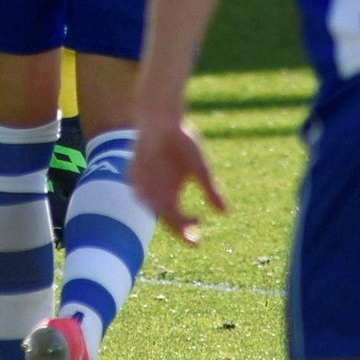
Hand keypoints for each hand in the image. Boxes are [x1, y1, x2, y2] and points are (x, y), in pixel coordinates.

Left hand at [128, 115, 227, 245]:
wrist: (162, 118)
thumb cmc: (182, 141)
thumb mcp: (199, 168)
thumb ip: (210, 189)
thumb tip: (226, 213)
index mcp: (171, 197)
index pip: (181, 221)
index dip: (189, 232)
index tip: (200, 241)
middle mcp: (156, 196)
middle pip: (167, 220)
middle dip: (179, 229)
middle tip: (190, 238)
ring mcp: (144, 186)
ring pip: (153, 209)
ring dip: (164, 216)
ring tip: (178, 220)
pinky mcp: (133, 175)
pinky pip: (139, 191)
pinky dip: (147, 199)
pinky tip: (158, 204)